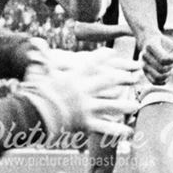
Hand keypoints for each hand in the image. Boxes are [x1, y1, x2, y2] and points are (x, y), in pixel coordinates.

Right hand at [22, 48, 141, 137]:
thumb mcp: (39, 72)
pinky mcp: (86, 123)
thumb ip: (42, 58)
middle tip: (133, 77)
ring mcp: (87, 107)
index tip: (112, 52)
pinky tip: (128, 131)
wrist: (35, 114)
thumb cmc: (35, 93)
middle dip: (122, 78)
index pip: (91, 63)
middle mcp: (85, 91)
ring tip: (137, 106)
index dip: (102, 56)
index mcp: (74, 77)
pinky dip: (116, 130)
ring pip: (111, 105)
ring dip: (125, 105)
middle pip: (108, 82)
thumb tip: (35, 41)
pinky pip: (104, 127)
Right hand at [139, 33, 172, 84]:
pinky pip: (153, 81)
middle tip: (171, 63)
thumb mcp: (169, 43)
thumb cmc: (162, 42)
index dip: (172, 60)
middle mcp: (144, 55)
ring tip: (168, 69)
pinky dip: (162, 81)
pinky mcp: (144, 71)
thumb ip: (171, 53)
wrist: (148, 41)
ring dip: (167, 75)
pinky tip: (166, 77)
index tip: (172, 56)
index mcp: (151, 45)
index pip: (164, 59)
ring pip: (157, 77)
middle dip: (170, 67)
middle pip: (162, 69)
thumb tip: (170, 65)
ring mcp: (143, 63)